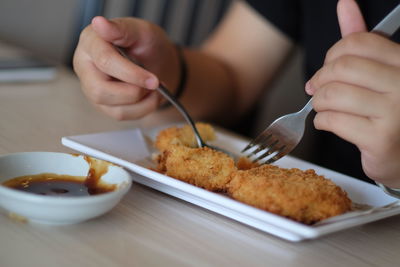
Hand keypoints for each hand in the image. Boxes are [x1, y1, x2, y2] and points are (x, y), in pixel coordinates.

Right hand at [73, 16, 179, 119]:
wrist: (156, 61)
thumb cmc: (145, 43)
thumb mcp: (140, 30)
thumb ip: (122, 28)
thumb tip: (100, 23)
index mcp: (91, 43)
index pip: (104, 61)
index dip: (131, 73)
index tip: (154, 80)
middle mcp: (86, 67)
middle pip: (101, 91)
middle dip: (134, 92)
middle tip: (155, 84)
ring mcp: (92, 88)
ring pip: (112, 108)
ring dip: (143, 102)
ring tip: (156, 89)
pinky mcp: (103, 104)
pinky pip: (121, 115)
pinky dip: (143, 109)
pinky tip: (150, 96)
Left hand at [306, 0, 399, 186]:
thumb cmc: (387, 111)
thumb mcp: (379, 71)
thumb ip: (362, 41)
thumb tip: (345, 4)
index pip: (358, 42)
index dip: (332, 55)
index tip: (327, 68)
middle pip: (342, 67)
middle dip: (320, 79)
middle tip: (316, 89)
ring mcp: (395, 112)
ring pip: (333, 95)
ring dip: (318, 102)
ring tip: (323, 108)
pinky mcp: (380, 139)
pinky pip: (333, 120)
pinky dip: (321, 121)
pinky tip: (327, 123)